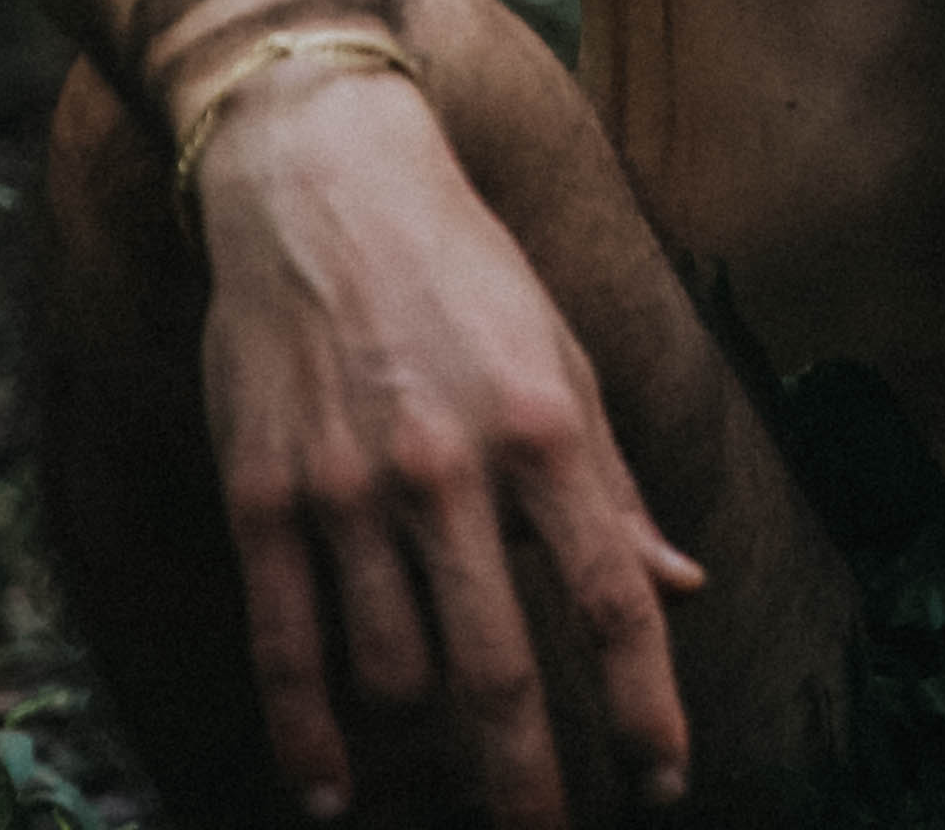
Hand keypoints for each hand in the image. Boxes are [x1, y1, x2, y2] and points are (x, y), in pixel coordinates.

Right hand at [193, 68, 708, 825]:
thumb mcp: (561, 358)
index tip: (666, 782)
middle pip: (499, 667)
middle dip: (529, 780)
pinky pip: (286, 645)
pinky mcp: (264, 493)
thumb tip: (680, 587)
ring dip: (425, 756)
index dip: (646, 706)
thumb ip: (616, 487)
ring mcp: (347, 486)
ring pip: (392, 674)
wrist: (320, 176)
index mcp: (547, 427)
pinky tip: (331, 794)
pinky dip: (308, 737)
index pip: (612, 599)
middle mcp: (450, 466)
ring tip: (449, 796)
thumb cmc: (462, 270)